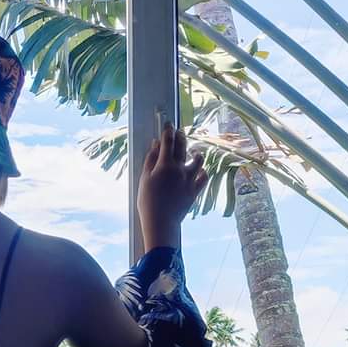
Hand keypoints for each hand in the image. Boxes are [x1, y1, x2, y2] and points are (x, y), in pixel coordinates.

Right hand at [136, 123, 207, 249]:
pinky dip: (202, 172)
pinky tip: (198, 171)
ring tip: (192, 153)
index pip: (168, 142)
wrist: (161, 222)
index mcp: (165, 165)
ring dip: (196, 154)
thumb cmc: (148, 201)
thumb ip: (150, 160)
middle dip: (180, 136)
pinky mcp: (195, 190)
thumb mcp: (144, 178)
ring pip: (199, 160)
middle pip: (183, 147)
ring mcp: (190, 179)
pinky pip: (204, 177)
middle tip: (179, 131)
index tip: (168, 124)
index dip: (168, 130)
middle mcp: (180, 169)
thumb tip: (155, 145)